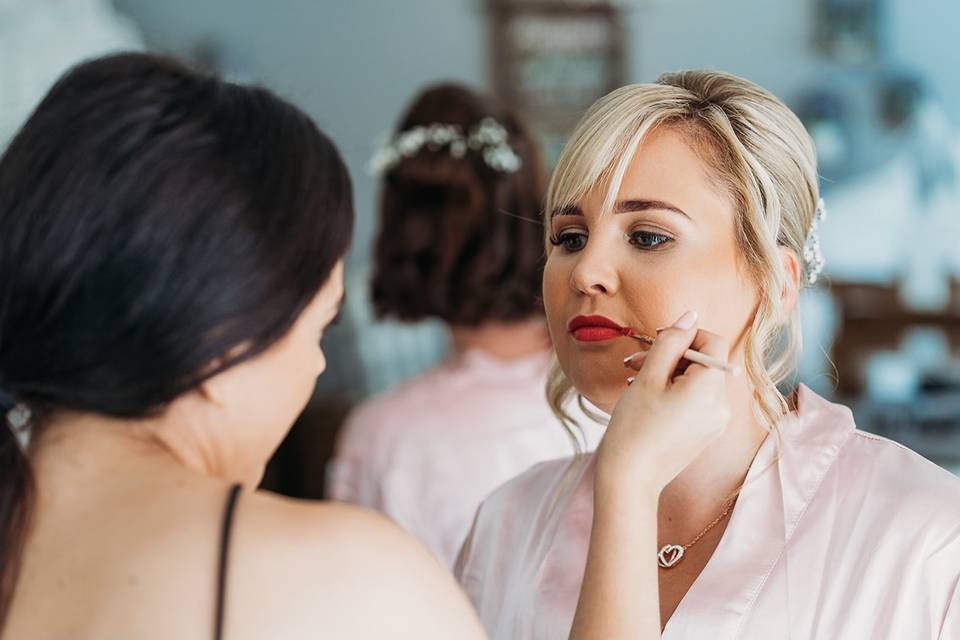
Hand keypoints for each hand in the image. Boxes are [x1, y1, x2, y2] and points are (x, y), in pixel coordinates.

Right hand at [596, 310, 733, 497]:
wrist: (630, 478)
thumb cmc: (634, 427)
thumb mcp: (649, 376)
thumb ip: (671, 342)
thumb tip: (690, 315)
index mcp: (710, 388)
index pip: (714, 342)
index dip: (687, 334)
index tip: (658, 341)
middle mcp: (722, 405)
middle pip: (706, 361)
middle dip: (673, 355)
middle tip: (637, 361)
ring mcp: (716, 421)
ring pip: (698, 380)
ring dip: (670, 373)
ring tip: (636, 379)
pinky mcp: (706, 432)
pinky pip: (696, 400)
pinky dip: (675, 392)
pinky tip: (648, 398)